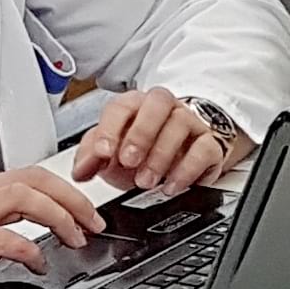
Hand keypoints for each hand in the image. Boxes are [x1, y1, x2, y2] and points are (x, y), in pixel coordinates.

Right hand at [0, 167, 105, 288]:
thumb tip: (34, 227)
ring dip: (60, 217)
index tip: (87, 210)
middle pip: (34, 179)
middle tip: (94, 222)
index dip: (66, 189)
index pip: (29, 174)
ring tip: (76, 239)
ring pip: (24, 198)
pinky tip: (37, 263)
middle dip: (74, 199)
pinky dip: (29, 248)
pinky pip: (4, 237)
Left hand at [73, 88, 248, 195]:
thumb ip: (93, 158)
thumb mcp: (113, 154)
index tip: (103, 154)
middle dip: (140, 133)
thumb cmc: (143, 150)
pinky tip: (171, 185)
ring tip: (146, 181)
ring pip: (180, 124)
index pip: (122, 106)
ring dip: (160, 155)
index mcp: (136, 105)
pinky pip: (205, 148)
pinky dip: (188, 169)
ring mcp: (190, 123)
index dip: (110, 129)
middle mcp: (164, 108)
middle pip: (157, 103)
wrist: (180, 156)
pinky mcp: (210, 144)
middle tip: (128, 162)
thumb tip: (80, 171)